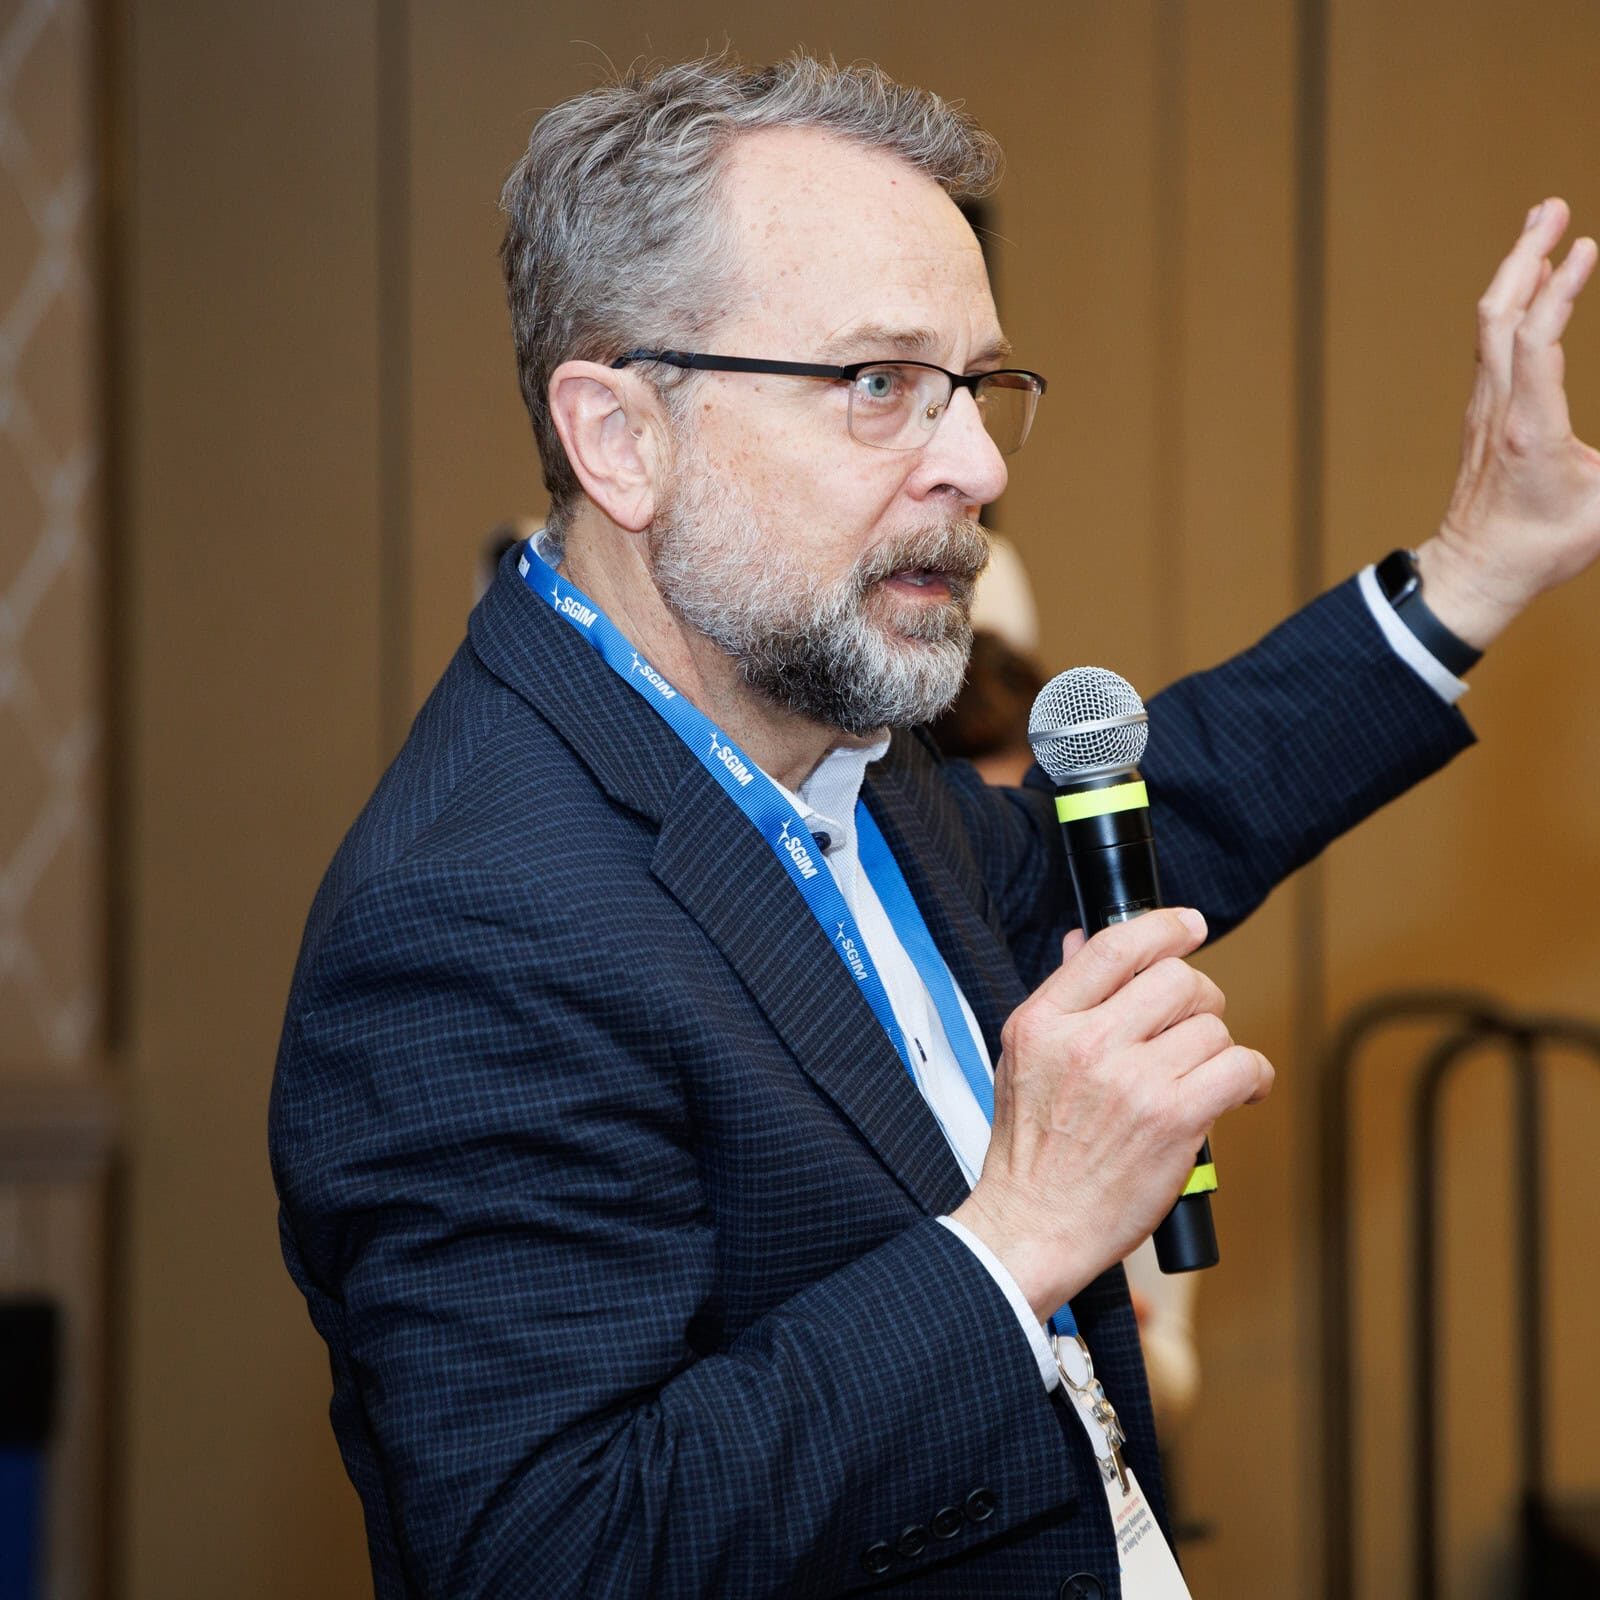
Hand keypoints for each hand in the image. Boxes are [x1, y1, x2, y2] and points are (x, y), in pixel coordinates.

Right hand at [950, 908, 1272, 1319]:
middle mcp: (1087, 1044)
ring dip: (1217, 1047)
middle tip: (1192, 1024)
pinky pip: (1241, 1067)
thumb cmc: (1029, 1150)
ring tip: (1201, 1073)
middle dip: (1198, 997)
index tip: (1189, 926)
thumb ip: (1060, 998)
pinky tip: (1238, 1090)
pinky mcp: (1174, 1120)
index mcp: (1044, 1022)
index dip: (1164, 926)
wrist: (1034, 1225)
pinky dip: (1252, 1077)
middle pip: (1176, 979)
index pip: (1115, 947)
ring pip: (1212, 1026)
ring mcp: (1133, 1081)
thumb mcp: (1023, 1058)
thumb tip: (1081, 940)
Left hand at [1421, 198, 1599, 647]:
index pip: (1536, 342)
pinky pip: (1492, 345)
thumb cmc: (1541, 548)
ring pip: (1489, 326)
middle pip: (1500, 316)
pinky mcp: (1481, 414)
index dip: (1559, 291)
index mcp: (1529, 429)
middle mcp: (1497, 410)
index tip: (1586, 246)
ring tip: (1543, 225)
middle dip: (1525, 256)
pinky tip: (1529, 281)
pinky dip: (1511, 304)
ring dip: (1515, 271)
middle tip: (1552, 206)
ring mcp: (1483, 410)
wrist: (1474, 573)